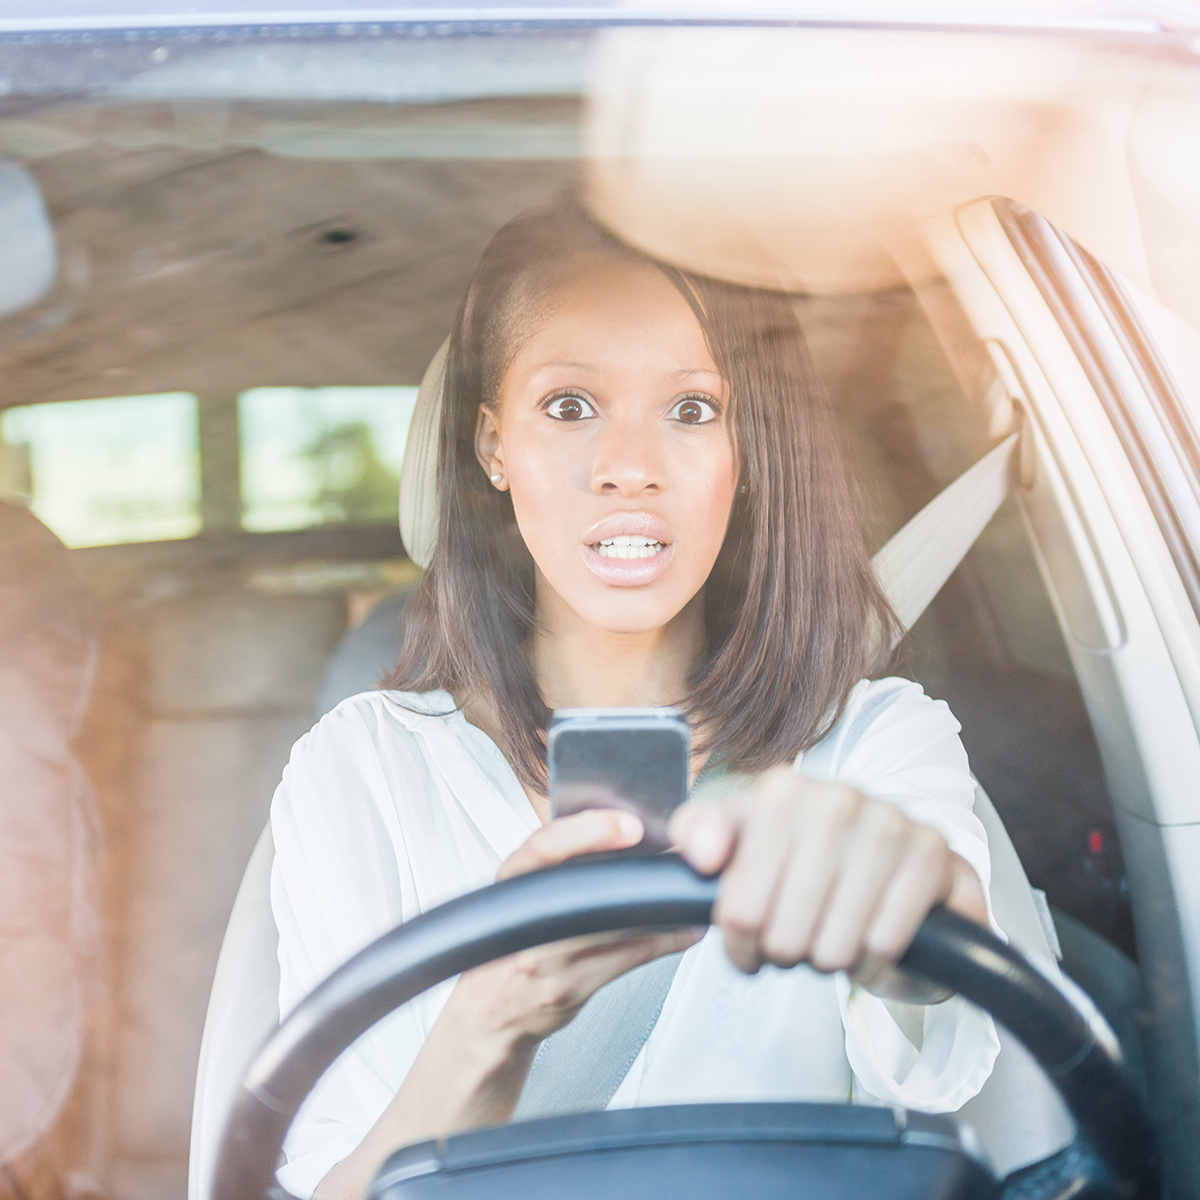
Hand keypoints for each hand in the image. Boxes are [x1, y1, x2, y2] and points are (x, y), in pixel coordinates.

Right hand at [449, 809, 699, 1053]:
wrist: (489, 1009)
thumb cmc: (514, 939)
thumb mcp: (521, 889)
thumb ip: (561, 861)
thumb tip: (628, 830)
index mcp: (513, 880)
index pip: (545, 847)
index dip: (589, 832)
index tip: (631, 826)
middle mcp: (526, 920)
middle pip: (587, 890)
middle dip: (637, 877)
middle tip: (678, 862)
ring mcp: (546, 959)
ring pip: (618, 928)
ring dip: (662, 910)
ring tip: (688, 892)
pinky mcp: (570, 989)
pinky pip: (629, 959)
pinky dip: (663, 942)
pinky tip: (683, 931)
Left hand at [669, 767, 987, 988]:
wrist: (881, 854)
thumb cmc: (796, 853)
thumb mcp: (737, 839)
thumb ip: (698, 834)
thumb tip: (701, 854)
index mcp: (780, 791)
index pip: (741, 909)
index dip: (741, 941)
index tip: (748, 940)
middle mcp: (836, 798)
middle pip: (786, 934)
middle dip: (786, 953)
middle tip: (795, 941)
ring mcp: (889, 822)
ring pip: (836, 945)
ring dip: (829, 959)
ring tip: (828, 939)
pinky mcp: (932, 854)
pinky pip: (885, 944)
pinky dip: (873, 962)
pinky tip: (867, 945)